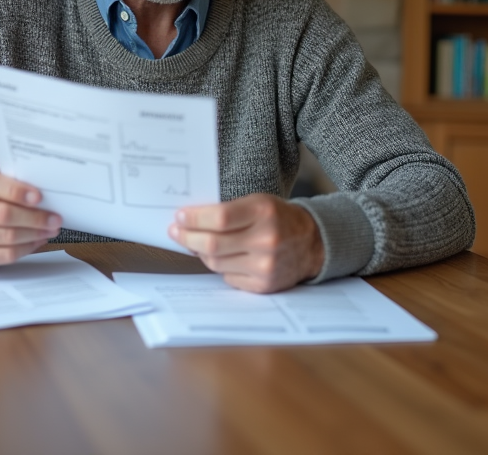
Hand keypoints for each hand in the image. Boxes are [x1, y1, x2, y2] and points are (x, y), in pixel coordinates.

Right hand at [0, 169, 61, 271]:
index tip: (39, 196)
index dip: (17, 191)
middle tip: (55, 218)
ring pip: (8, 237)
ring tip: (50, 229)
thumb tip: (42, 197)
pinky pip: (6, 255)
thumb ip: (5, 185)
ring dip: (35, 233)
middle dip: (35, 217)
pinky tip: (37, 240)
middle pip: (3, 214)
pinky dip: (27, 247)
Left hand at [168, 194, 324, 292]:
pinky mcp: (263, 285)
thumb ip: (228, 210)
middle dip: (187, 237)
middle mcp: (266, 240)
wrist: (312, 243)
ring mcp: (265, 265)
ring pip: (215, 262)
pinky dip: (220, 266)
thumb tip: (189, 221)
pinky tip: (222, 257)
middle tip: (175, 231)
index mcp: (264, 212)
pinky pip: (227, 277)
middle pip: (212, 244)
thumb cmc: (279, 218)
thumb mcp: (258, 203)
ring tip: (197, 243)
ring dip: (200, 252)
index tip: (179, 217)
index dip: (194, 219)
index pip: (219, 218)